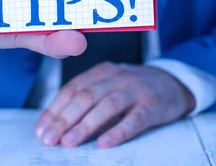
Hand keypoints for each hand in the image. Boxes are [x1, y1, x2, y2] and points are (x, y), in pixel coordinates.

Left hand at [34, 62, 195, 147]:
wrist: (174, 83)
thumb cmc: (135, 88)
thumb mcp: (110, 85)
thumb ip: (87, 98)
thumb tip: (56, 123)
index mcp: (102, 72)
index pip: (72, 88)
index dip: (54, 109)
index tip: (41, 129)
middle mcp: (117, 77)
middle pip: (85, 96)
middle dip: (64, 119)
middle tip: (49, 139)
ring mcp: (135, 90)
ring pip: (106, 106)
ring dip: (85, 125)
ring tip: (69, 142)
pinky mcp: (152, 106)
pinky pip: (134, 119)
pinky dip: (118, 131)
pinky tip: (104, 143)